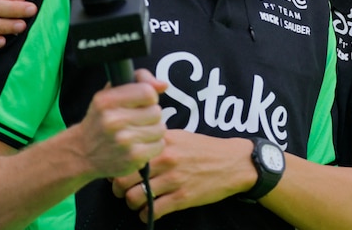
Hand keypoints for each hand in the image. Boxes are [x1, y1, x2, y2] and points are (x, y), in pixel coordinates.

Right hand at [77, 70, 168, 178]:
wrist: (83, 152)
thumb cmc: (101, 118)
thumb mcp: (110, 93)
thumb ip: (139, 81)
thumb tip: (164, 85)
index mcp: (106, 101)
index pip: (147, 92)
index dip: (149, 97)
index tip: (141, 102)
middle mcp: (113, 120)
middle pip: (156, 111)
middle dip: (150, 115)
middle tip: (137, 120)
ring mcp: (124, 141)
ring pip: (160, 129)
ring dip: (153, 130)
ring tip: (137, 132)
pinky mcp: (133, 158)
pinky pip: (159, 145)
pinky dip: (153, 145)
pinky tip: (139, 145)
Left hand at [112, 131, 255, 221]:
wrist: (233, 163)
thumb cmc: (205, 149)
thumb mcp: (180, 136)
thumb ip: (158, 140)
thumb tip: (135, 145)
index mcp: (163, 141)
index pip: (128, 153)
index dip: (119, 164)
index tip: (118, 170)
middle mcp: (165, 159)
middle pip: (125, 178)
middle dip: (118, 188)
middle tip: (120, 191)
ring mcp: (174, 179)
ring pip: (135, 197)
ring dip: (131, 203)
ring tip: (135, 202)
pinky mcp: (182, 197)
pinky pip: (153, 211)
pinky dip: (145, 215)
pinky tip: (148, 212)